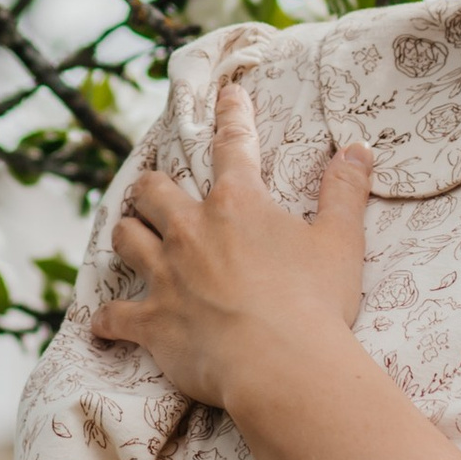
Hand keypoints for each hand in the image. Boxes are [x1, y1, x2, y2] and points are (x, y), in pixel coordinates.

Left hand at [91, 77, 371, 409]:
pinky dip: (106, 321)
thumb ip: (345, 191)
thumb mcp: (341, 242)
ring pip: (125, 239)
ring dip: (125, 234)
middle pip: (153, 191)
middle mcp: (191, 231)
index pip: (233, 145)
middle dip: (150, 186)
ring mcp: (165, 275)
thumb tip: (360, 149)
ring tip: (126, 233)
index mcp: (237, 204)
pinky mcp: (151, 322)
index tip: (228, 94)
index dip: (232, 115)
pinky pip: (113, 318)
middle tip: (152, 187)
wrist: (280, 366)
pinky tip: (100, 325)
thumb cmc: (314, 303)